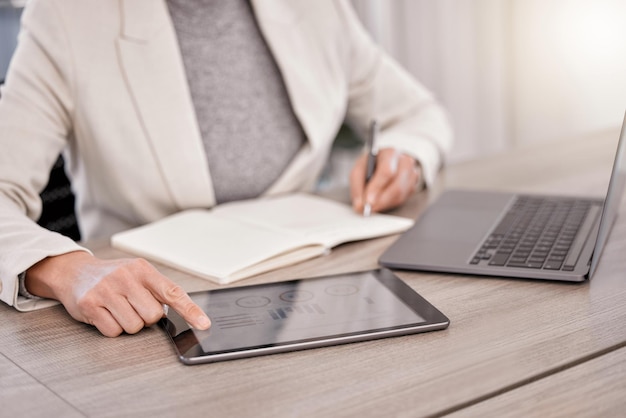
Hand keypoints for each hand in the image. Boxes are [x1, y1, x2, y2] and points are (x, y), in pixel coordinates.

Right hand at [25, 251, 210, 336]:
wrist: (75, 272)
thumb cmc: (113, 276)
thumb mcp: (138, 274)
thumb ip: (158, 290)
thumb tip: (183, 313)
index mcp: (143, 269)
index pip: (172, 292)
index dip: (190, 310)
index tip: (204, 324)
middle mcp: (125, 277)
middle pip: (153, 316)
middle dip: (146, 317)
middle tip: (133, 306)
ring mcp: (106, 291)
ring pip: (134, 327)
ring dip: (128, 324)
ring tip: (118, 308)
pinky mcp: (90, 305)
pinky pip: (113, 332)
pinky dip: (112, 329)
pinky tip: (105, 314)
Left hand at [350, 148, 421, 213]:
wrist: (384, 162)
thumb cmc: (371, 165)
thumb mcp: (359, 170)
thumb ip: (357, 186)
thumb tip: (359, 206)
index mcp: (390, 154)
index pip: (387, 172)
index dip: (377, 188)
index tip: (368, 201)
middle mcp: (405, 163)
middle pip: (397, 186)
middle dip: (381, 201)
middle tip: (369, 209)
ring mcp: (412, 175)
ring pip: (400, 195)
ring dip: (384, 204)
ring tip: (371, 208)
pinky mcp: (413, 186)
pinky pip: (402, 200)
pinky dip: (389, 204)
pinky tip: (380, 203)